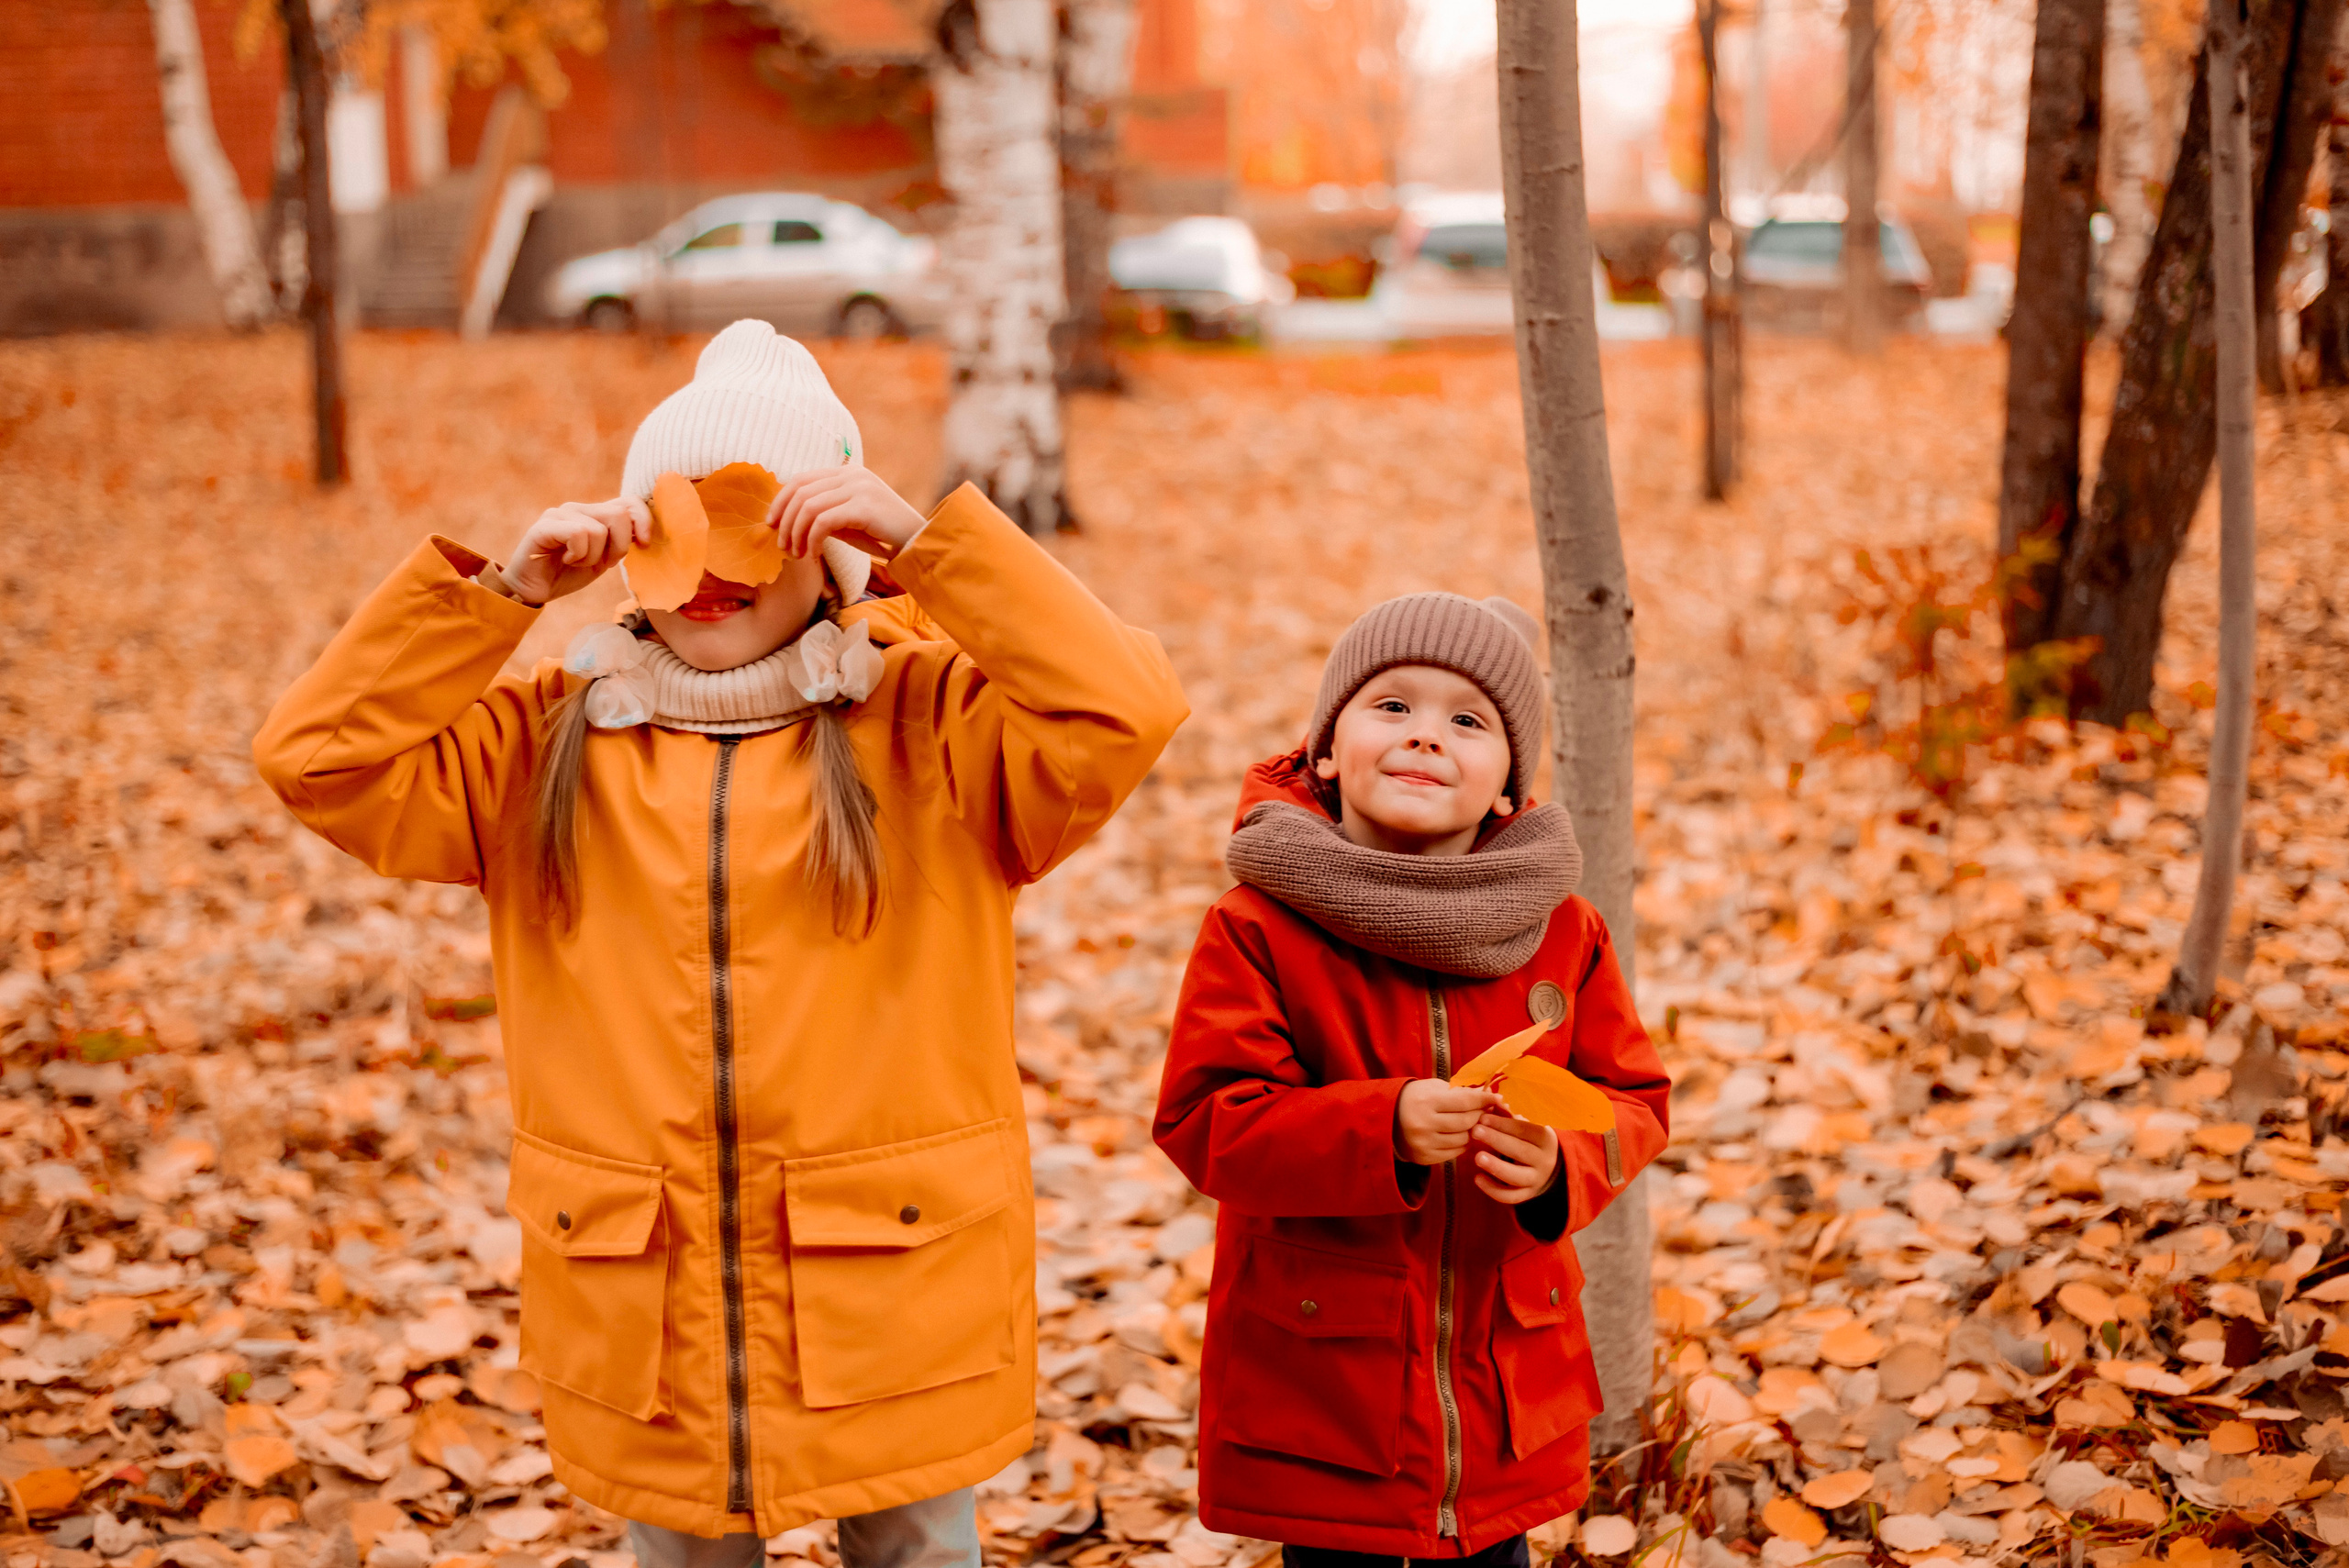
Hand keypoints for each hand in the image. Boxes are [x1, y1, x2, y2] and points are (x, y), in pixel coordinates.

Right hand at [501, 498, 650, 605]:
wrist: (534, 590)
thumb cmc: (568, 574)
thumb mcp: (603, 558)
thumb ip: (620, 541)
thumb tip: (645, 534)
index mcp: (594, 514)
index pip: (629, 502)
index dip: (643, 520)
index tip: (645, 544)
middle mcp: (578, 508)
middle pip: (619, 515)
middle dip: (619, 547)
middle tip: (603, 563)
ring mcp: (560, 514)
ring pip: (598, 530)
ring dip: (593, 557)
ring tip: (577, 563)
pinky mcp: (544, 526)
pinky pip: (579, 534)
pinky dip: (578, 554)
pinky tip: (567, 560)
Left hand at [768, 467, 927, 561]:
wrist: (918, 542)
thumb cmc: (882, 535)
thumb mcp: (849, 519)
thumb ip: (824, 512)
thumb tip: (787, 520)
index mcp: (847, 472)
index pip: (801, 478)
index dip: (780, 501)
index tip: (771, 524)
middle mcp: (852, 474)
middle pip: (800, 491)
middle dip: (785, 521)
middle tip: (782, 546)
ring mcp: (858, 487)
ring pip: (809, 507)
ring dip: (796, 533)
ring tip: (797, 554)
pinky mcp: (863, 506)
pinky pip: (823, 522)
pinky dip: (811, 540)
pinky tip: (812, 554)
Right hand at [1395, 1080, 1504, 1165]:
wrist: (1386, 1119)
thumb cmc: (1416, 1098)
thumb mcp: (1434, 1088)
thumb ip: (1461, 1092)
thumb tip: (1491, 1095)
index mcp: (1426, 1101)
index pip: (1465, 1101)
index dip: (1484, 1099)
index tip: (1497, 1097)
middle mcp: (1424, 1124)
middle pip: (1467, 1122)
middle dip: (1481, 1114)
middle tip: (1486, 1110)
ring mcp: (1424, 1144)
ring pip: (1464, 1140)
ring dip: (1473, 1130)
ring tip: (1472, 1122)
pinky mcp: (1424, 1158)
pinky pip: (1455, 1152)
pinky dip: (1463, 1143)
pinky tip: (1460, 1134)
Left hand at [1470, 1112, 1559, 1204]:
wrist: (1545, 1166)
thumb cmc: (1528, 1139)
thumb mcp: (1523, 1125)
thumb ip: (1507, 1114)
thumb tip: (1491, 1098)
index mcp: (1546, 1138)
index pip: (1526, 1130)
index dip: (1504, 1123)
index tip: (1483, 1117)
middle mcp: (1545, 1160)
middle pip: (1521, 1151)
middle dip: (1496, 1140)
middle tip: (1475, 1131)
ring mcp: (1536, 1179)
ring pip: (1517, 1176)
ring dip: (1496, 1167)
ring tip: (1477, 1157)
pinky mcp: (1527, 1194)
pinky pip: (1511, 1196)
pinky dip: (1493, 1189)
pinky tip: (1477, 1178)